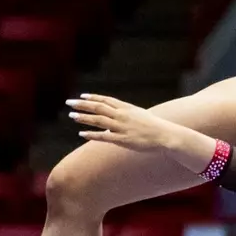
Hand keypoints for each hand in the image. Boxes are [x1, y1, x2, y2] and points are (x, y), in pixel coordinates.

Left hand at [66, 94, 217, 171]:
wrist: (166, 135)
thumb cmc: (154, 127)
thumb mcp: (140, 117)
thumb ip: (126, 118)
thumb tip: (115, 123)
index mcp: (127, 108)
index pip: (106, 100)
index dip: (93, 97)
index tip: (81, 96)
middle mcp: (122, 115)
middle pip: (98, 107)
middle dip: (82, 105)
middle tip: (69, 103)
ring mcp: (122, 127)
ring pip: (98, 120)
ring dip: (84, 117)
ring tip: (71, 116)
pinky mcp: (122, 139)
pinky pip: (104, 136)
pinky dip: (92, 134)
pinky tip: (81, 134)